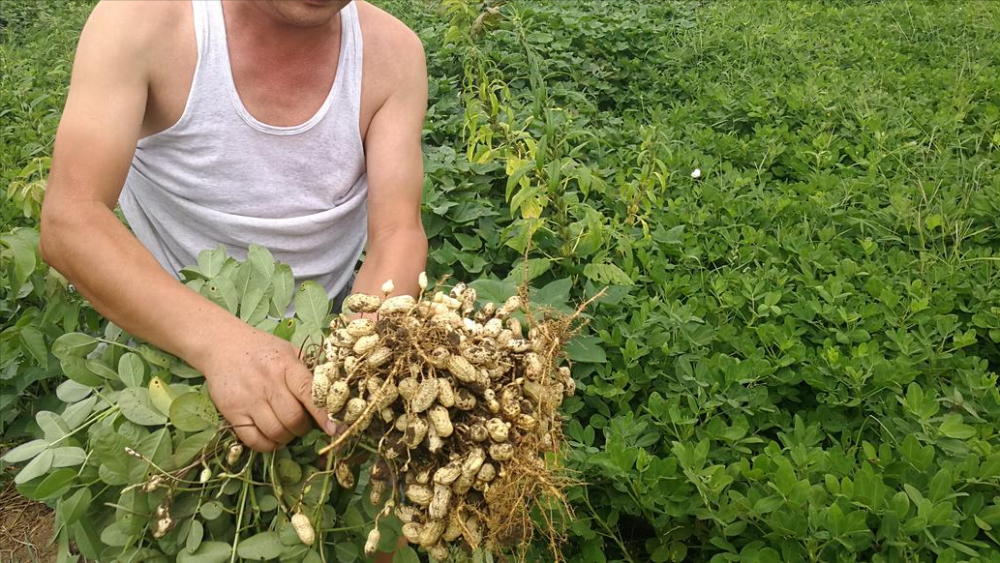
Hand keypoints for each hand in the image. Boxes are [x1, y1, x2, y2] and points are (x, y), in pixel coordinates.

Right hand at [194, 324, 335, 451]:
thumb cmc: (262, 349)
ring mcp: (248, 399)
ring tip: (287, 428)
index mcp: (286, 365)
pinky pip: (255, 441)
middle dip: (303, 427)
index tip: (336, 429)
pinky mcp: (232, 412)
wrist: (221, 344)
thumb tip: (334, 393)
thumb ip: (309, 371)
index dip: (323, 414)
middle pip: (294, 419)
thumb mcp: (289, 351)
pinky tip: (271, 435)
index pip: (309, 392)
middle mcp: (267, 383)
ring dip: (287, 437)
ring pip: (276, 432)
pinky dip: (268, 444)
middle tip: (302, 422)